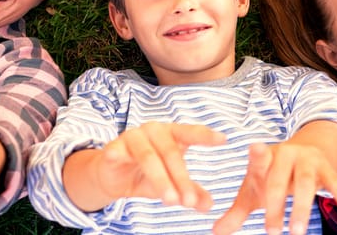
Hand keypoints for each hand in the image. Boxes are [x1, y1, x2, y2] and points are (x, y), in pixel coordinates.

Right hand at [94, 122, 225, 210]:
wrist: (114, 177)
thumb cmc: (148, 174)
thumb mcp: (172, 184)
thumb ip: (191, 191)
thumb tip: (208, 205)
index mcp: (171, 134)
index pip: (190, 133)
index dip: (205, 136)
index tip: (223, 140)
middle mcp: (153, 131)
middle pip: (171, 153)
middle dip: (182, 179)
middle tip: (189, 201)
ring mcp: (132, 138)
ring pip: (149, 158)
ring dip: (161, 180)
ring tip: (172, 201)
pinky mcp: (113, 148)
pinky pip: (116, 152)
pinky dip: (117, 154)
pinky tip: (115, 157)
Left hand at [212, 143, 336, 234]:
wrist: (304, 153)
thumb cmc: (272, 177)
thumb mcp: (254, 191)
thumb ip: (236, 212)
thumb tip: (215, 232)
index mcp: (264, 159)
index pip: (259, 158)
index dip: (258, 154)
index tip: (256, 148)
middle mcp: (285, 155)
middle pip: (278, 181)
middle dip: (276, 207)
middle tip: (273, 233)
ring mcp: (307, 160)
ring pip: (304, 183)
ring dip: (301, 208)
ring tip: (298, 232)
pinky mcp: (325, 168)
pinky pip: (334, 181)